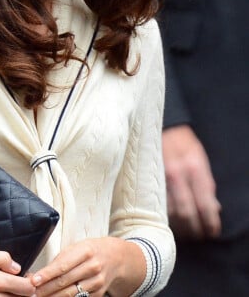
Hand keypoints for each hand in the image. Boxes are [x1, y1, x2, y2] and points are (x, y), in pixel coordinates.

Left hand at [29, 237, 143, 296]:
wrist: (115, 257)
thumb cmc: (89, 250)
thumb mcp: (76, 247)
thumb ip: (59, 260)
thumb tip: (37, 273)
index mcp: (85, 251)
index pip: (62, 265)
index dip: (46, 274)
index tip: (33, 280)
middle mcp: (92, 267)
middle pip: (65, 281)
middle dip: (46, 288)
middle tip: (31, 292)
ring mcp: (97, 282)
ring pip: (71, 294)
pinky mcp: (98, 294)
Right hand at [163, 125, 220, 239]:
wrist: (160, 126)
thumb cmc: (183, 143)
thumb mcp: (201, 159)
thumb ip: (207, 184)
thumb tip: (214, 209)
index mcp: (195, 169)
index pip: (205, 205)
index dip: (210, 223)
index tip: (212, 232)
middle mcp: (177, 174)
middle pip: (187, 213)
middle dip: (195, 229)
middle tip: (199, 236)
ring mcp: (159, 176)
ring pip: (169, 211)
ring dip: (179, 226)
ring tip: (185, 231)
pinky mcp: (147, 178)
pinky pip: (156, 203)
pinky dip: (164, 215)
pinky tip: (169, 220)